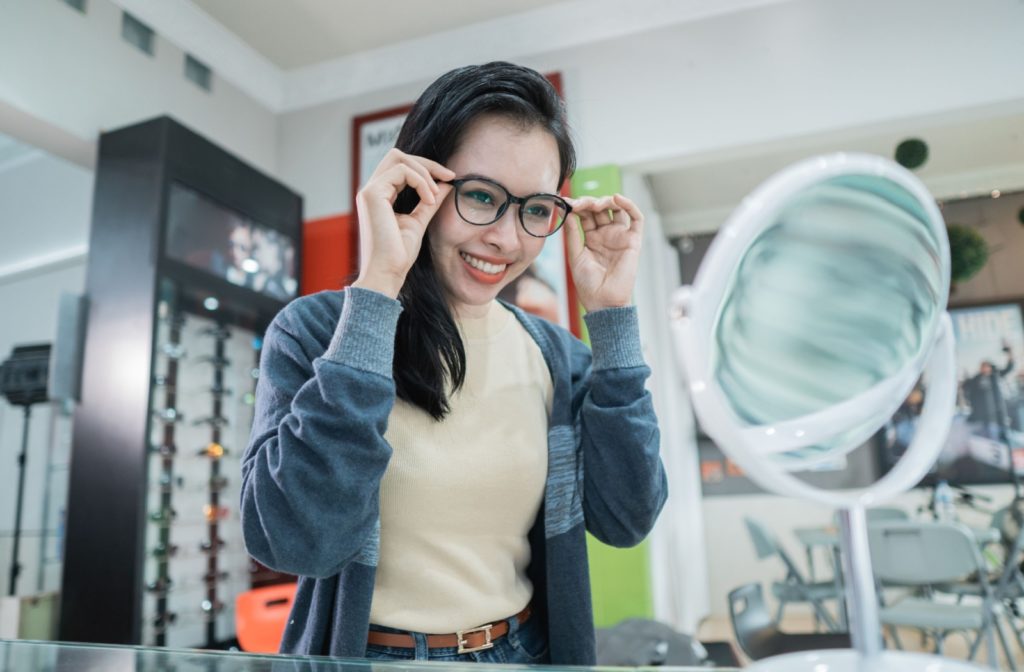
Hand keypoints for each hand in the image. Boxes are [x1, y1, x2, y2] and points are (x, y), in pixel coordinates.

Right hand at [353, 148, 453, 297]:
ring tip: (435, 194)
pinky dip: (420, 182)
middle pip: (397, 155)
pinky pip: (401, 171)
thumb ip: (429, 202)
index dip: (426, 168)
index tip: (450, 179)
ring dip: (425, 172)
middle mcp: (371, 190)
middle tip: (448, 176)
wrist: (387, 273)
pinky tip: (429, 199)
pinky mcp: (372, 194)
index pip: (401, 167)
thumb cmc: (398, 254)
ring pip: (399, 158)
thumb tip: (445, 185)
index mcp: (380, 196)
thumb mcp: (419, 222)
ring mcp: (369, 190)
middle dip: (426, 163)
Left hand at [565, 194, 643, 311]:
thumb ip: (573, 234)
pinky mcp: (633, 240)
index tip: (564, 202)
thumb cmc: (588, 284)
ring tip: (594, 205)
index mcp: (592, 238)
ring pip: (617, 209)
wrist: (603, 301)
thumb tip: (566, 213)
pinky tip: (616, 199)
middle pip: (600, 209)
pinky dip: (629, 205)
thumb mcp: (575, 256)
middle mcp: (606, 235)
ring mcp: (620, 236)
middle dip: (588, 202)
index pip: (585, 215)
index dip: (576, 206)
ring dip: (605, 201)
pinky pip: (636, 218)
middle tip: (577, 204)